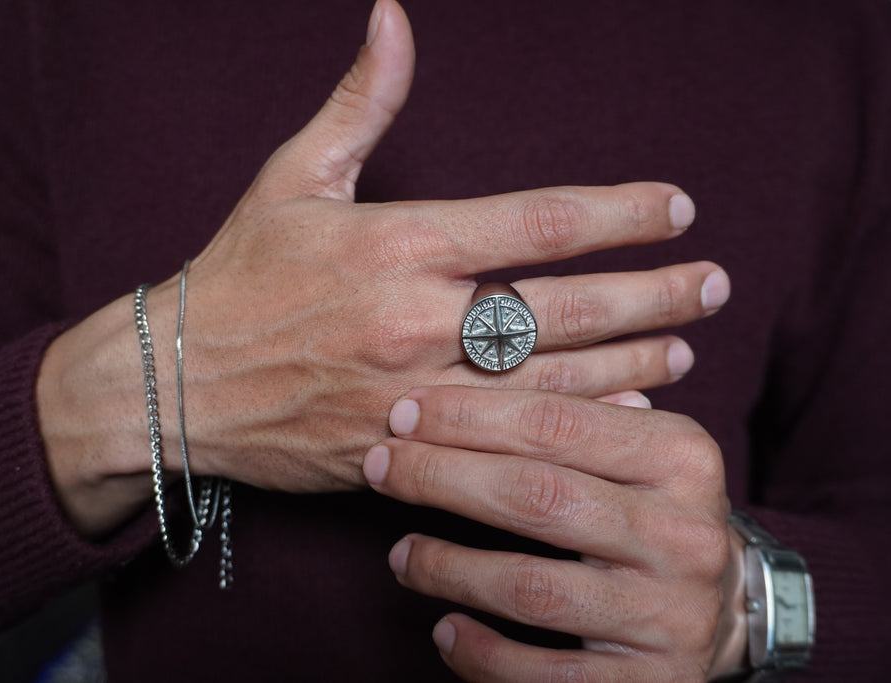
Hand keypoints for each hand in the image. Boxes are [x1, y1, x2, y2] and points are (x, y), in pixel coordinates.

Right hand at [36, 0, 728, 535]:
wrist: (176, 383)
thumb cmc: (238, 275)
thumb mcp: (293, 177)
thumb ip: (359, 101)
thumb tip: (392, 16)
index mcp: (398, 243)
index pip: (540, 220)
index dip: (621, 213)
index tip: (677, 207)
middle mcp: (417, 318)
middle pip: (566, 306)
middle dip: (654, 294)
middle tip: (714, 283)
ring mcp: (417, 392)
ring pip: (554, 379)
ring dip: (632, 361)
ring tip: (685, 345)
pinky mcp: (409, 448)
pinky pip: (512, 439)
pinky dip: (576, 424)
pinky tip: (626, 411)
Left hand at [363, 385, 744, 681]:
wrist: (732, 612)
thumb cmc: (654, 515)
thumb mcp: (638, 455)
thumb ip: (573, 418)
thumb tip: (454, 383)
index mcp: (682, 456)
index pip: (557, 422)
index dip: (468, 414)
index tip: (403, 410)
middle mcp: (683, 533)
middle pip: (536, 495)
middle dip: (441, 476)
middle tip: (380, 465)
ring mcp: (669, 615)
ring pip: (530, 587)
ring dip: (447, 568)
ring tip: (401, 554)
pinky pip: (543, 674)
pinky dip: (482, 653)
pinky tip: (445, 629)